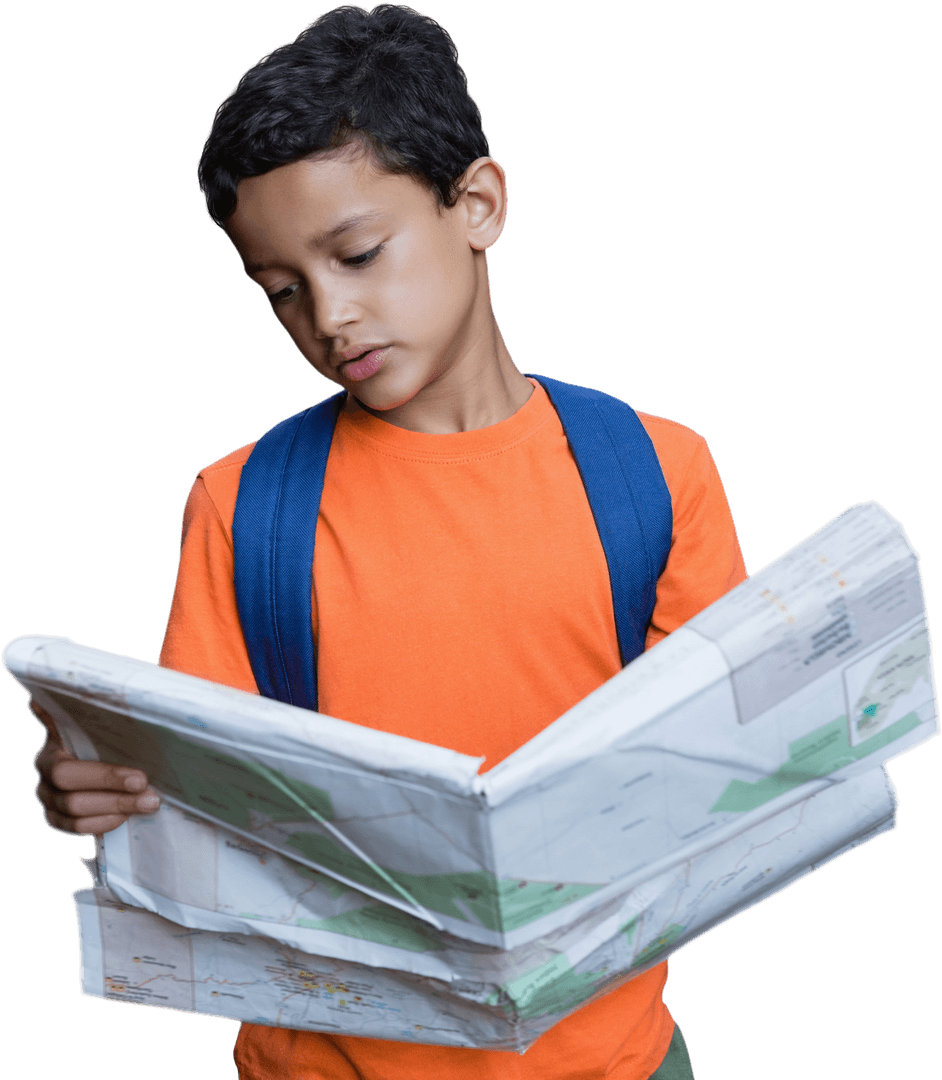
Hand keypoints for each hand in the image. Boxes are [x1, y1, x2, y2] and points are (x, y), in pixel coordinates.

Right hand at [30, 698, 160, 834]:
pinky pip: (80, 828)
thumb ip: (86, 706)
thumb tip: (63, 693)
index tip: (140, 777)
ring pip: (77, 814)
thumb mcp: (97, 719)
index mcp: (52, 749)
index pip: (68, 771)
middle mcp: (45, 776)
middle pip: (73, 795)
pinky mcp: (59, 818)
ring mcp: (50, 800)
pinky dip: (106, 822)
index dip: (105, 777)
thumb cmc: (102, 732)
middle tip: (148, 789)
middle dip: (115, 792)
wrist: (100, 754)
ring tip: (149, 802)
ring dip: (117, 809)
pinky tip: (127, 815)